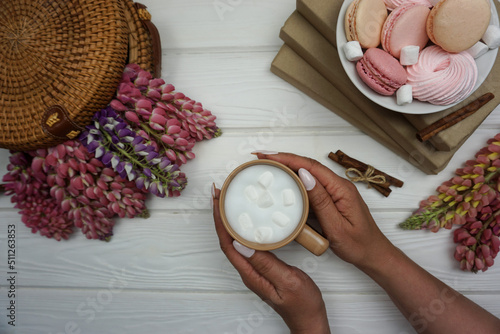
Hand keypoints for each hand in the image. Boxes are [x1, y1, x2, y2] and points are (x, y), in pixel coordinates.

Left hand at [212, 185, 330, 333]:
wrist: (310, 320)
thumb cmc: (302, 304)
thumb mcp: (287, 281)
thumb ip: (265, 263)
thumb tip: (240, 244)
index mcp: (251, 273)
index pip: (228, 242)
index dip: (220, 220)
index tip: (217, 199)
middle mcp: (248, 270)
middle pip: (227, 238)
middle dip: (220, 214)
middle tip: (220, 192)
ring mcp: (254, 268)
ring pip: (236, 239)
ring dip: (230, 218)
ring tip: (229, 199)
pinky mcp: (262, 266)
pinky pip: (248, 242)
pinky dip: (243, 227)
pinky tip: (248, 218)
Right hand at [255, 152, 395, 269]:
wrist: (373, 255)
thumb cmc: (359, 245)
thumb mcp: (336, 226)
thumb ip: (321, 201)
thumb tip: (305, 175)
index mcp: (341, 189)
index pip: (310, 166)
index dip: (287, 158)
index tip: (268, 156)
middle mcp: (338, 186)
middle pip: (307, 166)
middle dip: (283, 159)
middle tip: (261, 158)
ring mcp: (335, 192)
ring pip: (307, 176)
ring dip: (287, 170)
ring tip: (267, 168)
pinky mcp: (331, 200)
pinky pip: (310, 188)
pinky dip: (294, 184)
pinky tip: (282, 185)